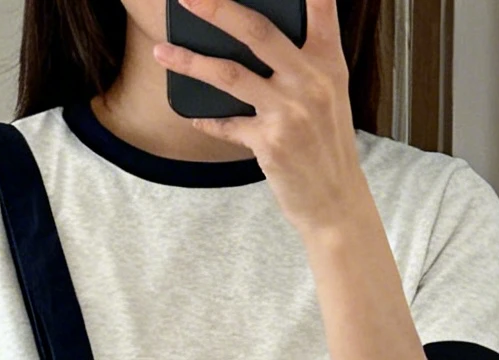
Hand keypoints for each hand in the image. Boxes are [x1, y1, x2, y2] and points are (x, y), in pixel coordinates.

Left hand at [155, 0, 364, 238]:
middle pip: (257, 31)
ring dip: (191, 62)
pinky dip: (208, 121)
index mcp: (328, 61)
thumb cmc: (328, 144)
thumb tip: (254, 35)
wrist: (336, 201)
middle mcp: (310, 80)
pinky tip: (193, 118)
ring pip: (230, 74)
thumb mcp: (330, 93)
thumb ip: (303, 61)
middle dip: (217, 9)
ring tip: (162, 51)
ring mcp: (289, 112)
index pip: (320, 6)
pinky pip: (227, 124)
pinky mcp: (270, 143)